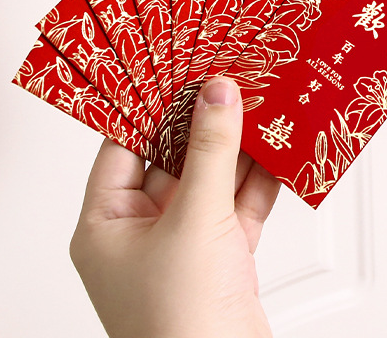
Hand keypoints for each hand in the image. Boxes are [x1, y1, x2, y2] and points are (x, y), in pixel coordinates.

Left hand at [70, 77, 279, 337]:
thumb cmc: (181, 323)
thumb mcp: (195, 220)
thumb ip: (211, 152)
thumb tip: (218, 96)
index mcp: (108, 226)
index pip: (123, 148)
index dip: (151, 108)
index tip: (179, 72)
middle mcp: (143, 233)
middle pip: (175, 160)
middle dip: (206, 125)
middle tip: (229, 83)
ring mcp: (185, 244)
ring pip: (212, 180)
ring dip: (239, 149)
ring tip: (260, 106)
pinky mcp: (223, 256)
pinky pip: (240, 204)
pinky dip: (260, 180)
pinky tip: (278, 150)